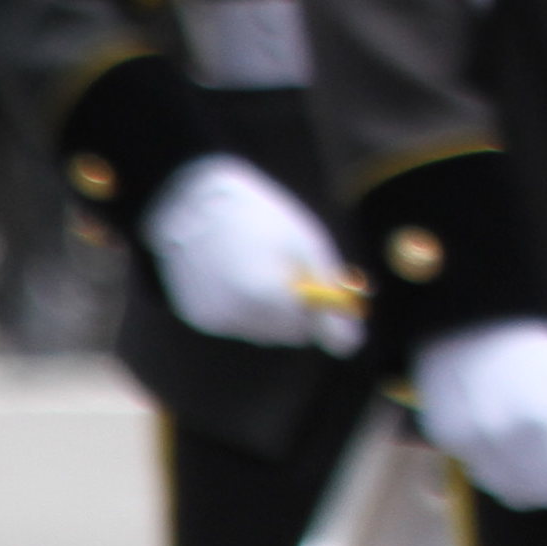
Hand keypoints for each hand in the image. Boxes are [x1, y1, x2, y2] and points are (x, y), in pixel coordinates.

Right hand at [143, 156, 362, 355]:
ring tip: (255, 265)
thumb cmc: (262, 219)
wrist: (196, 201)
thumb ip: (330, 297)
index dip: (314, 304)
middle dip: (292, 310)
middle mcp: (233, 313)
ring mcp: (211, 317)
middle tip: (285, 271)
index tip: (311, 280)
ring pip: (258, 330)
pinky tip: (233, 273)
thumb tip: (351, 344)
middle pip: (282, 334)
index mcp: (264, 295)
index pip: (304, 327)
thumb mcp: (308, 247)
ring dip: (267, 309)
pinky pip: (233, 322)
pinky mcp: (196, 315)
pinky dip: (242, 305)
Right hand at [416, 318, 546, 514]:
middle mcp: (495, 438)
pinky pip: (473, 466)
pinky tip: (498, 426)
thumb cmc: (538, 348)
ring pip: (497, 485)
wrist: (478, 316)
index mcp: (536, 424)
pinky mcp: (443, 434)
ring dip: (517, 472)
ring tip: (525, 430)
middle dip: (546, 479)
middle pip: (525, 493)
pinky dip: (490, 458)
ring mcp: (464, 438)